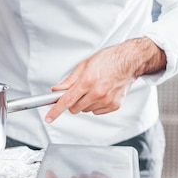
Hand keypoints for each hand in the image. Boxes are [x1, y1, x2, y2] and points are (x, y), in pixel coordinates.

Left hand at [45, 38, 165, 122]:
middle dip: (73, 102)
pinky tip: (101, 93)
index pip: (67, 100)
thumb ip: (69, 80)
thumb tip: (58, 90)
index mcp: (87, 81)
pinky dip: (96, 105)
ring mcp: (107, 100)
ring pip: (86, 110)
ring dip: (85, 103)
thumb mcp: (84, 65)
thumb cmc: (108, 60)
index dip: (56, 110)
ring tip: (93, 89)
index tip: (49, 117)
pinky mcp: (114, 105)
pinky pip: (97, 111)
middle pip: (75, 108)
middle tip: (78, 91)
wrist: (129, 62)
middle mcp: (97, 92)